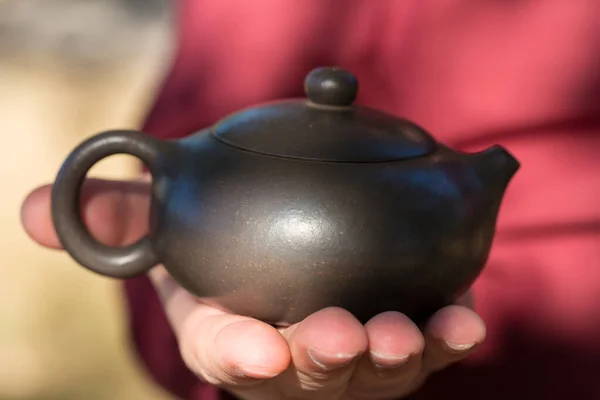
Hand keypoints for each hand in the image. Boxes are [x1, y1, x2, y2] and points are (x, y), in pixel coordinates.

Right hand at [21, 178, 485, 399]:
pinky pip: (428, 343)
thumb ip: (125, 216)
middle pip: (306, 374)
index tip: (256, 349)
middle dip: (322, 362)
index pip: (227, 354)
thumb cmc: (228, 240)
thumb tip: (38, 208)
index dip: (238, 355)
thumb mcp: (177, 223)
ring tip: (402, 332)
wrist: (293, 234)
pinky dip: (447, 337)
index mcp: (235, 330)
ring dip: (390, 357)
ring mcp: (352, 351)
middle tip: (340, 336)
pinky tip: (464, 321)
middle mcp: (294, 353)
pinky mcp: (401, 330)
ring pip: (371, 372)